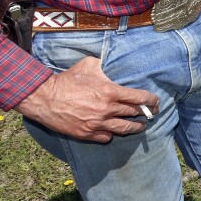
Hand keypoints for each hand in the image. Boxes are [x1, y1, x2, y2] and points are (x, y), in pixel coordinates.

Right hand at [14, 57, 157, 142]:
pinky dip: (111, 134)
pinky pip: (106, 137)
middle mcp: (107, 109)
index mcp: (110, 92)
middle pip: (134, 113)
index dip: (151, 100)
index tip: (156, 102)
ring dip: (135, 127)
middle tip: (150, 113)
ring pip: (124, 129)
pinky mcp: (87, 134)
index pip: (140, 98)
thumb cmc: (67, 79)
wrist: (45, 97)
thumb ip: (105, 66)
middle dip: (144, 113)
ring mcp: (97, 124)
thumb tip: (113, 63)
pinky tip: (113, 130)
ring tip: (140, 126)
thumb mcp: (89, 65)